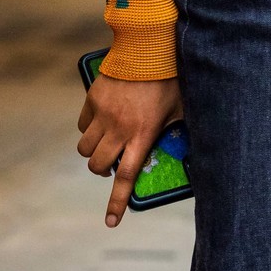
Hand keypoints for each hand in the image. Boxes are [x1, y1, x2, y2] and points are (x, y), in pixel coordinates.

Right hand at [77, 73, 182, 226]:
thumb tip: (188, 147)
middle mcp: (119, 129)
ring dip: (92, 152)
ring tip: (105, 144)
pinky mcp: (93, 99)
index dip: (117, 202)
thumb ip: (177, 130)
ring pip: (85, 148)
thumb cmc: (170, 80)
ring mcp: (103, 114)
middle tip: (110, 164)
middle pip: (98, 165)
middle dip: (101, 170)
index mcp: (142, 135)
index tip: (111, 222)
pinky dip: (88, 129)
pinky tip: (101, 122)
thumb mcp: (180, 110)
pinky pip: (83, 125)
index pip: (127, 177)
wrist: (148, 49)